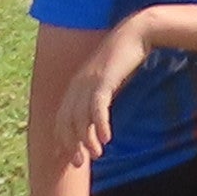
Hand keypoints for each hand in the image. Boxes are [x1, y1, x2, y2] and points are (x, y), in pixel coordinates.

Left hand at [40, 19, 154, 176]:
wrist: (135, 33)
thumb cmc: (124, 57)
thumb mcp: (106, 78)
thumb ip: (98, 94)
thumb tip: (97, 116)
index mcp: (75, 85)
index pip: (61, 117)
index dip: (63, 138)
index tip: (69, 155)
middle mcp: (77, 85)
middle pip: (67, 121)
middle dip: (72, 144)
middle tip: (80, 162)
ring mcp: (89, 82)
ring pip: (81, 118)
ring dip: (88, 139)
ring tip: (98, 154)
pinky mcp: (103, 80)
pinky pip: (98, 108)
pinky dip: (101, 124)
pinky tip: (107, 138)